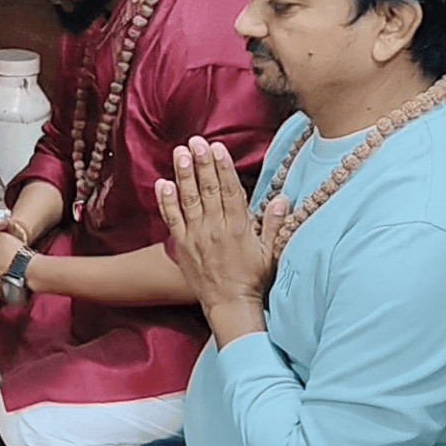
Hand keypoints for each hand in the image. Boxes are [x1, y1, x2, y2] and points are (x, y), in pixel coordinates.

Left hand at [155, 137, 287, 344]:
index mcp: (238, 228)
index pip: (230, 191)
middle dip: (202, 163)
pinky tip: (162, 182)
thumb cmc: (252, 278)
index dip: (224, 168)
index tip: (218, 148)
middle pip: (209, 190)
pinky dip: (166, 201)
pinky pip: (172, 219)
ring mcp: (196, 236)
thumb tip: (283, 198)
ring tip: (180, 152)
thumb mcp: (271, 252)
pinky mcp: (182, 245)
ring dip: (183, 175)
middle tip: (196, 141)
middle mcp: (215, 229)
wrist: (229, 304)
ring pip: (189, 200)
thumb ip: (275, 224)